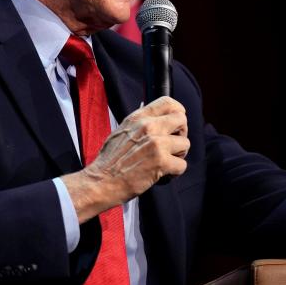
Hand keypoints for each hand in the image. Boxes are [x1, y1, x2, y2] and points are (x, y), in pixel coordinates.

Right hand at [62, 96, 188, 222]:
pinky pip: (182, 164)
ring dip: (178, 155)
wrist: (100, 182)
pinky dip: (175, 172)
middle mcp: (148, 126)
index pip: (168, 102)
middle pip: (182, 120)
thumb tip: (158, 122)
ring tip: (165, 162)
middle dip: (181, 134)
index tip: (176, 124)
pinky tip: (162, 174)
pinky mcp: (161, 161)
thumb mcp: (122, 131)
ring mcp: (156, 143)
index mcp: (138, 118)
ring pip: (185, 144)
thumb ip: (140, 124)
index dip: (178, 112)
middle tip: (172, 147)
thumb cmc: (109, 161)